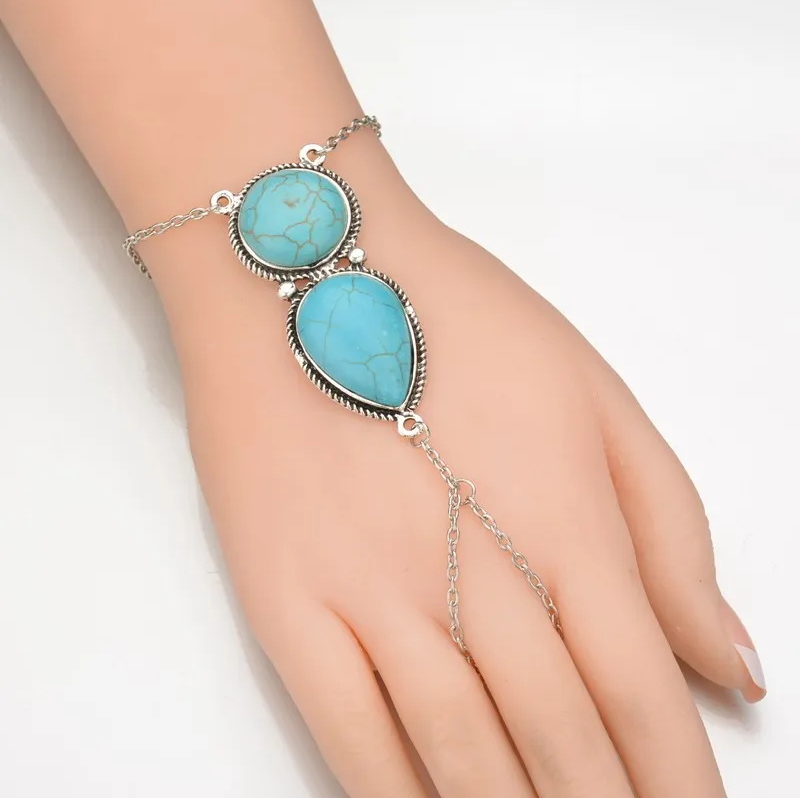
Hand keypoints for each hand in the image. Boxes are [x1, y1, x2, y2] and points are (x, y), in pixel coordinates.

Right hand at [169, 208, 763, 797]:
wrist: (303, 275)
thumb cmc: (453, 317)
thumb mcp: (592, 392)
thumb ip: (670, 528)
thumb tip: (729, 658)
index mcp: (564, 516)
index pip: (642, 692)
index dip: (679, 782)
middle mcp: (473, 570)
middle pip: (564, 740)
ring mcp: (371, 593)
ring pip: (464, 756)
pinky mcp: (287, 601)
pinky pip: (350, 735)